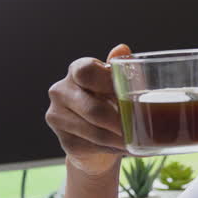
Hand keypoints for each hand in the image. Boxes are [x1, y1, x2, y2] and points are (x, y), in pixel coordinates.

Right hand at [45, 44, 131, 178]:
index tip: (126, 93)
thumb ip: (119, 68)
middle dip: (120, 122)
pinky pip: (92, 147)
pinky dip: (113, 149)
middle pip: (93, 109)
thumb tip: (122, 49)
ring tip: (137, 141)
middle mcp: (60, 91)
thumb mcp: (117, 84)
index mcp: (76, 70)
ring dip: (119, 139)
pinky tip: (123, 148)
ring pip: (95, 132)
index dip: (107, 83)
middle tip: (140, 128)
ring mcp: (57, 116)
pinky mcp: (63, 141)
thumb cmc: (111, 102)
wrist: (99, 138)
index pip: (86, 72)